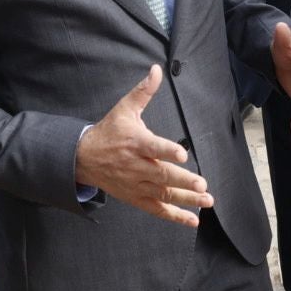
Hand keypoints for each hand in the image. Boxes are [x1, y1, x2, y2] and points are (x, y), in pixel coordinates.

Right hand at [75, 66, 211, 226]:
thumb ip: (143, 92)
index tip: (182, 154)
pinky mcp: (136, 197)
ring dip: (186, 199)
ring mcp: (136, 184)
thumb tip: (156, 69)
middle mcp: (136, 166)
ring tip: (206, 200)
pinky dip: (175, 216)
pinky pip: (157, 209)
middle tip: (202, 184)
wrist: (84, 158)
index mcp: (135, 142)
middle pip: (162, 175)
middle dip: (183, 181)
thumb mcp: (124, 109)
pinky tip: (193, 220)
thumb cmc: (109, 131)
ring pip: (163, 194)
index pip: (153, 147)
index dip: (167, 151)